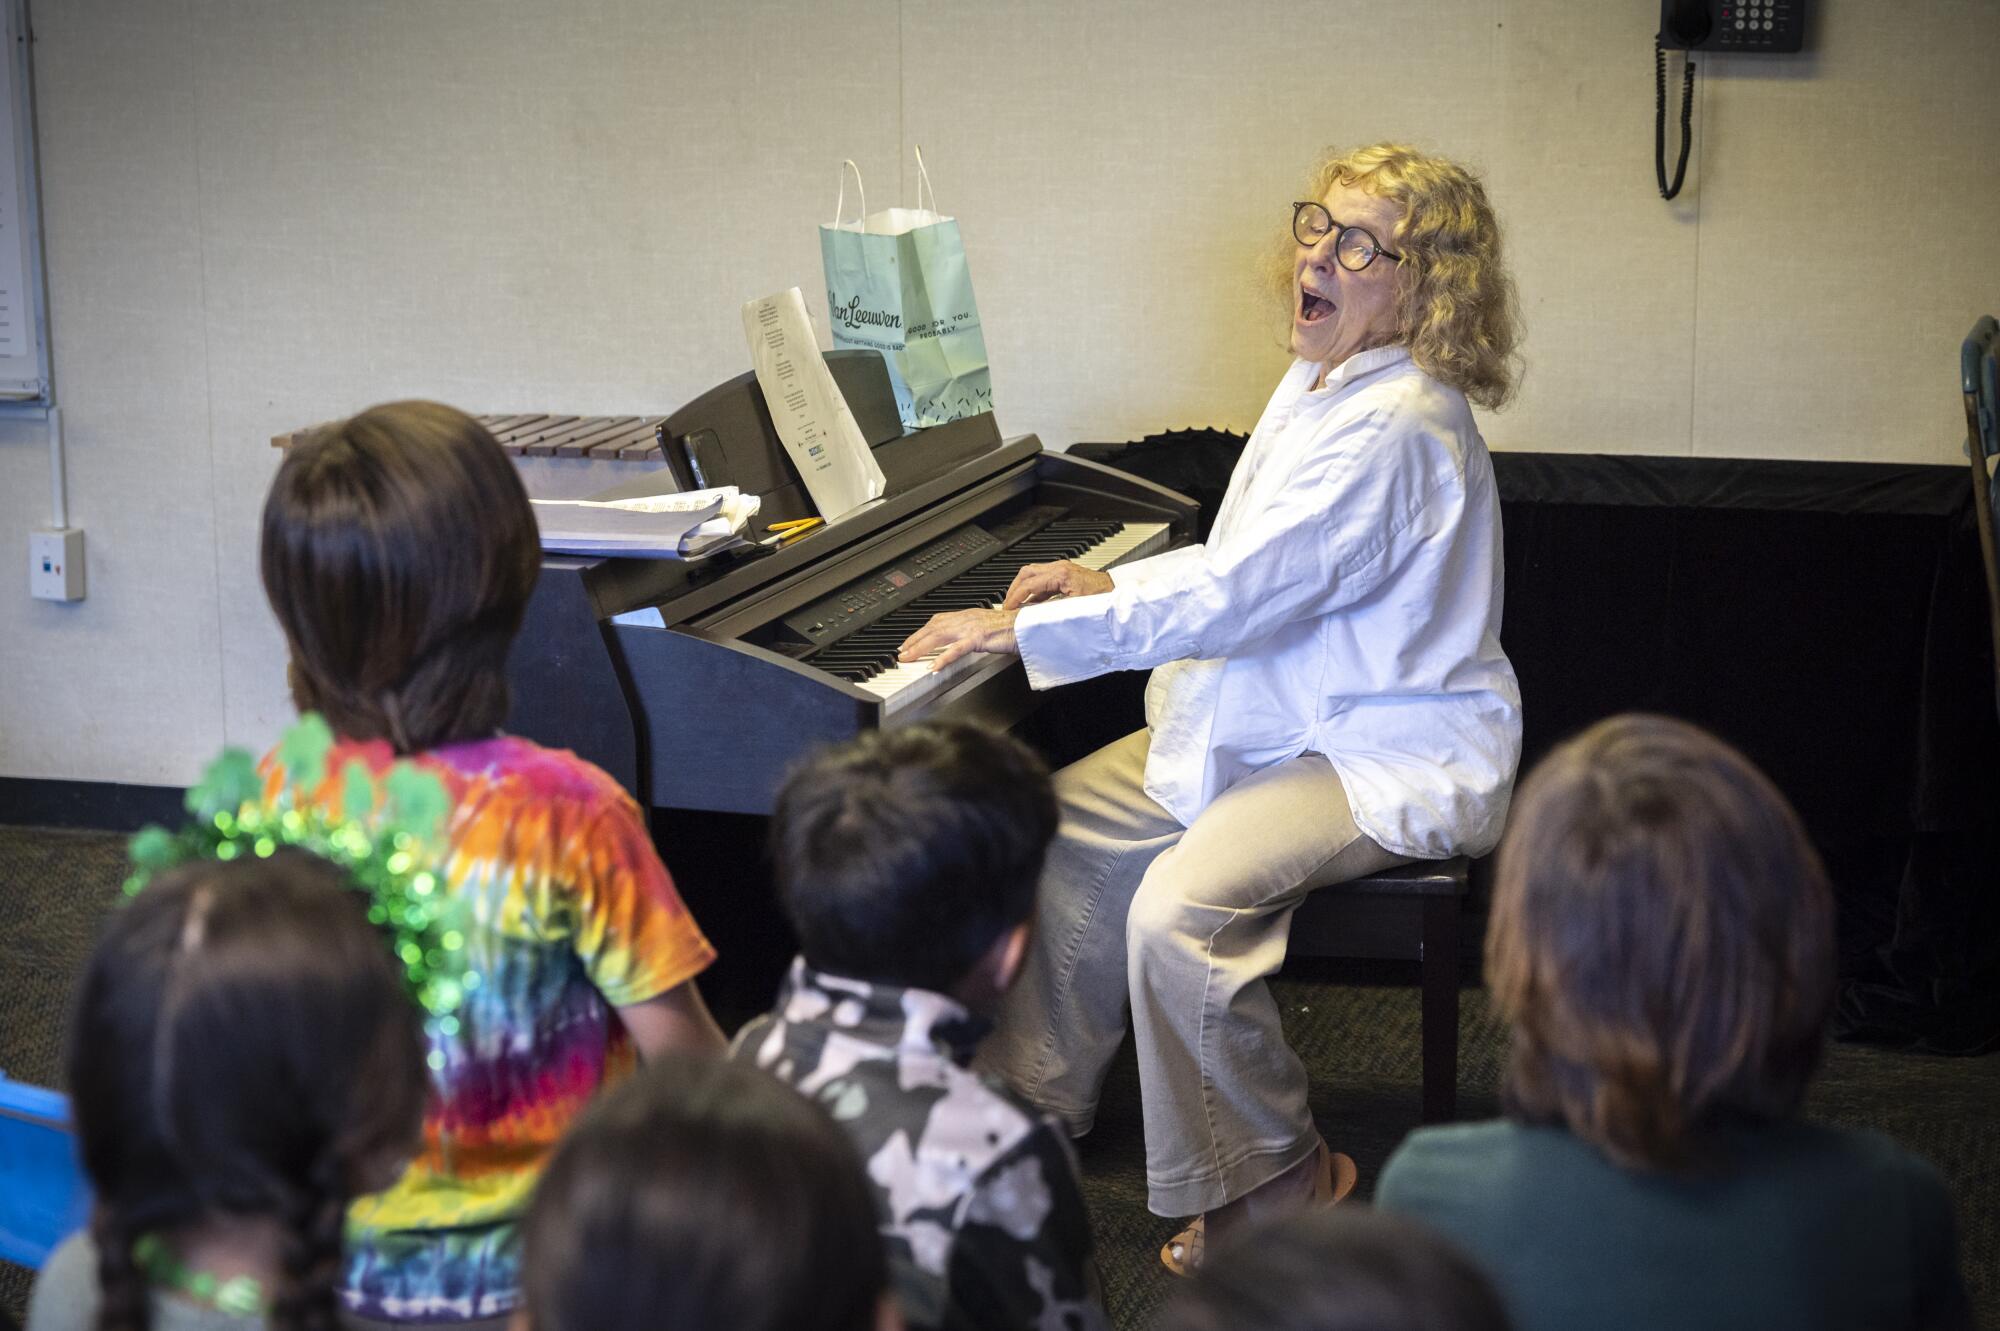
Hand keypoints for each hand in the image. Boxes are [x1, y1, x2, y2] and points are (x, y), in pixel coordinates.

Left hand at [897, 607, 1019, 672]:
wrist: (1030, 627)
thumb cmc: (1015, 629)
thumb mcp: (989, 630)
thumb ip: (974, 634)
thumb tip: (963, 643)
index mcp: (969, 615)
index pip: (938, 621)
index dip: (922, 631)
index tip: (910, 641)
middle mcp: (967, 618)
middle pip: (933, 627)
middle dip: (915, 640)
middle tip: (902, 652)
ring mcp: (972, 627)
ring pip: (939, 636)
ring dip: (921, 647)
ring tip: (909, 658)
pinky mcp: (980, 637)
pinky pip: (958, 649)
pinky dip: (944, 657)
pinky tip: (934, 666)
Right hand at [1001, 560, 1114, 610]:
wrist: (1118, 594)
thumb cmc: (1103, 599)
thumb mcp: (1073, 609)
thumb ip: (1050, 611)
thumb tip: (1031, 617)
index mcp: (1060, 574)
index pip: (1029, 584)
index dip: (1015, 598)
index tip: (1008, 609)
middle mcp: (1059, 567)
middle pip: (1026, 573)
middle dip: (1014, 589)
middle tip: (1007, 604)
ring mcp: (1061, 569)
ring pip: (1032, 573)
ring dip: (1022, 588)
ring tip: (1015, 604)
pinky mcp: (1064, 574)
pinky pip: (1042, 579)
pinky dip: (1032, 589)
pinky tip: (1031, 603)